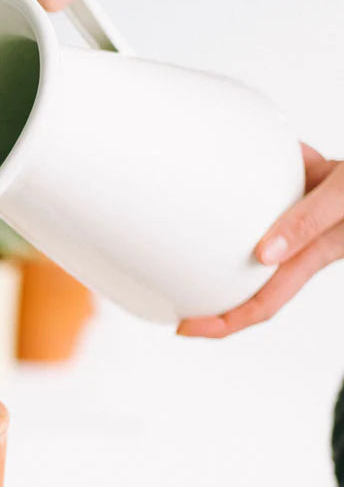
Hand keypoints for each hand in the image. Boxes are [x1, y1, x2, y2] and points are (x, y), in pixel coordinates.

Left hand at [178, 144, 343, 336]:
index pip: (261, 305)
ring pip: (247, 236)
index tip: (185, 328)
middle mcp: (297, 242)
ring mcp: (295, 218)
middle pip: (247, 278)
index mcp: (309, 256)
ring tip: (173, 232)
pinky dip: (241, 176)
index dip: (223, 324)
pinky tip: (224, 158)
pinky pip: (259, 188)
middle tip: (162, 287)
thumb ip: (308, 222)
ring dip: (215, 234)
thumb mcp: (342, 199)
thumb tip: (264, 253)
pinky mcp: (296, 189)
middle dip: (207, 288)